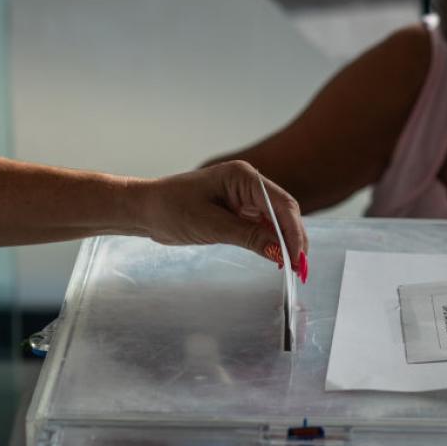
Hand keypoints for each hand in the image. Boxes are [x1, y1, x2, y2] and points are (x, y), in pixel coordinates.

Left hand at [136, 161, 309, 278]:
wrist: (145, 210)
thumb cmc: (171, 209)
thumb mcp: (212, 225)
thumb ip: (249, 237)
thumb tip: (280, 252)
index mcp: (243, 176)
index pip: (281, 204)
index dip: (294, 232)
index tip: (299, 258)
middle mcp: (248, 183)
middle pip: (284, 212)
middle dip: (295, 240)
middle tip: (301, 269)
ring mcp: (244, 197)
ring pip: (276, 221)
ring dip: (285, 243)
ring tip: (293, 269)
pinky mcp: (238, 211)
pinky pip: (262, 227)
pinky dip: (271, 243)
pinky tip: (276, 259)